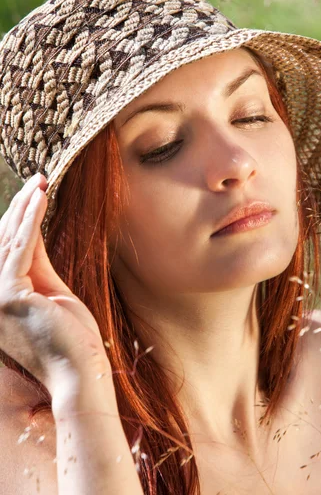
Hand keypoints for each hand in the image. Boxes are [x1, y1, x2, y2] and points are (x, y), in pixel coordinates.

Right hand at [0, 173, 109, 402]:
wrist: (81, 373)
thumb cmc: (73, 339)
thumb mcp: (52, 293)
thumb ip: (38, 263)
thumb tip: (34, 232)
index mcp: (1, 299)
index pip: (5, 250)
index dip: (18, 219)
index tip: (33, 194)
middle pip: (2, 241)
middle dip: (19, 207)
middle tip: (37, 179)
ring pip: (8, 240)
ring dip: (25, 207)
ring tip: (40, 182)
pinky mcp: (9, 295)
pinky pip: (21, 247)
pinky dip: (31, 219)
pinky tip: (41, 197)